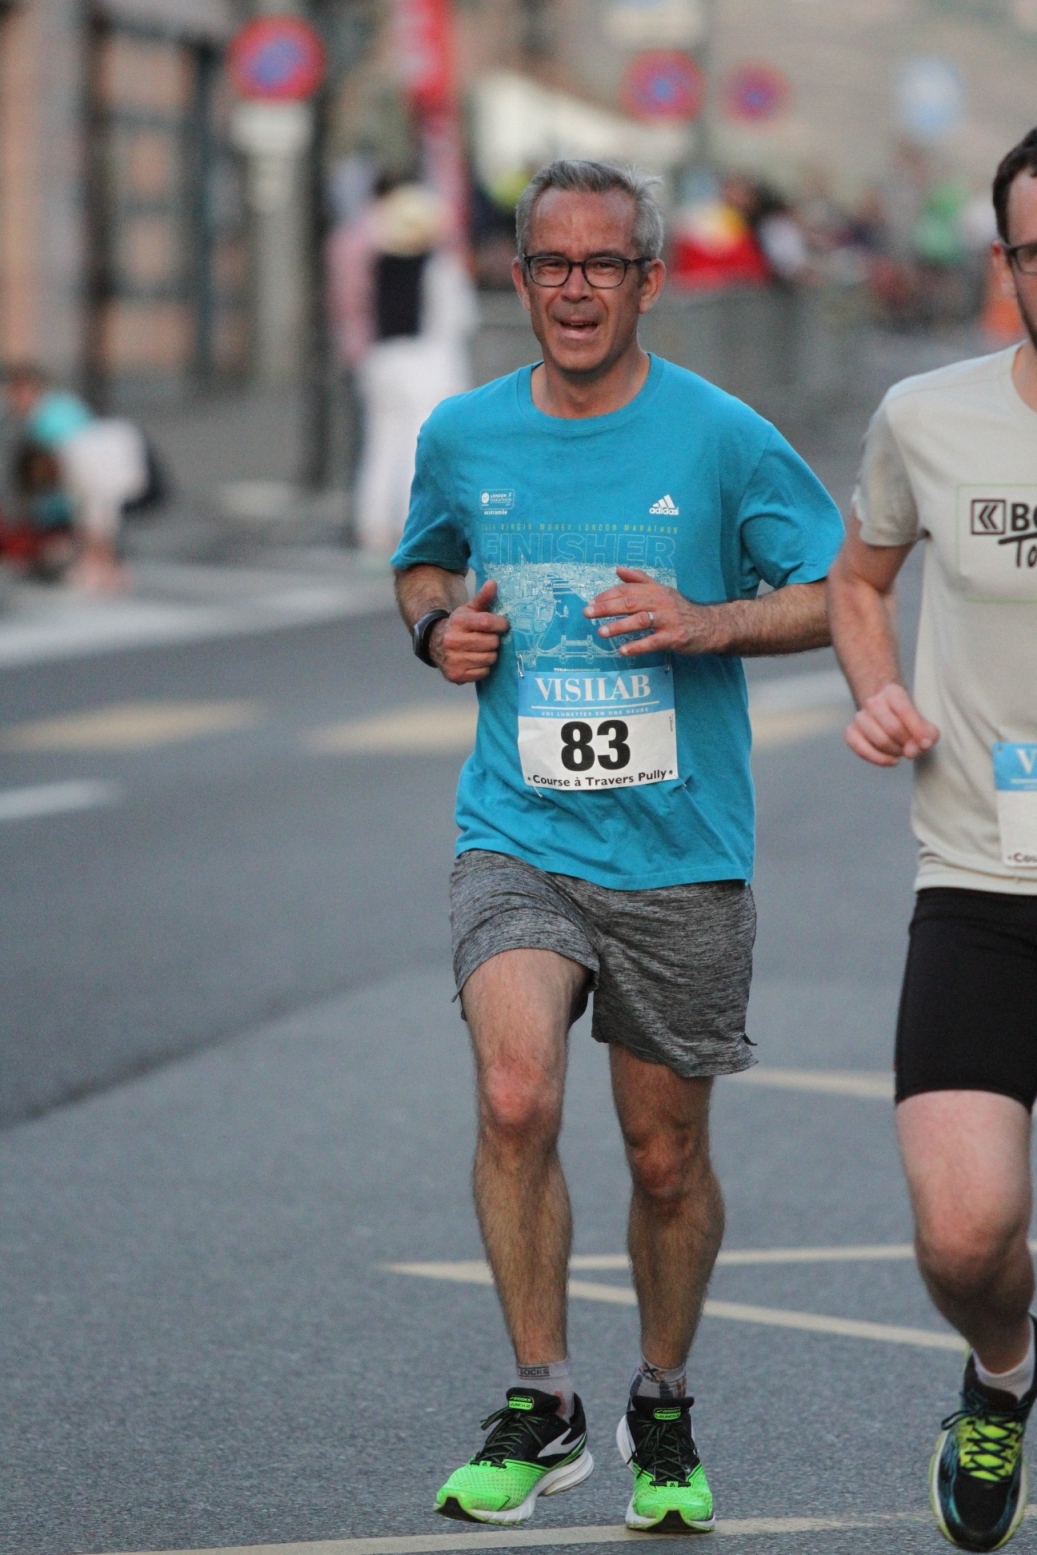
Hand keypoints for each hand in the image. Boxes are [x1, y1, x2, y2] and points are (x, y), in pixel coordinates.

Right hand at [430, 579, 508, 682]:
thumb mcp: (469, 610)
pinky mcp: (456, 675)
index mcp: (458, 622)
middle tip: (489, 638)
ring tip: (482, 649)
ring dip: (490, 654)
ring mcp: (454, 659)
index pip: (487, 622)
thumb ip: (483, 598)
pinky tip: (476, 660)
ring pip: (489, 658)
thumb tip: (493, 583)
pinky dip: (483, 668)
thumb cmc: (459, 625)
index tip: (503, 625)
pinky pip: (483, 672)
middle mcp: (453, 641)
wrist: (435, 644)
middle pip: (491, 643)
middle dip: (494, 640)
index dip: (500, 624)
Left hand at [584, 566, 718, 656]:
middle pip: (630, 603)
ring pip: (640, 620)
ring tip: (601, 632)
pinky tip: (623, 650)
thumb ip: (639, 580)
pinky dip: (637, 646)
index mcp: (655, 591)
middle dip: (606, 608)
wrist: (710, 625)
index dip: (607, 595)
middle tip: (588, 614)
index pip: (626, 590)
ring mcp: (668, 620)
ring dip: (619, 626)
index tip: (591, 602)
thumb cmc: (680, 609)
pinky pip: (653, 642)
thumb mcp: (661, 590)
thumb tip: (618, 569)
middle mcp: (660, 602)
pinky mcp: (674, 637)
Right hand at [844, 682, 938, 766]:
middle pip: (892, 727)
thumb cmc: (909, 721)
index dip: (916, 729)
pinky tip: (890, 760)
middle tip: (911, 746)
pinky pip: (861, 749)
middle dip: (906, 742)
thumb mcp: (926, 724)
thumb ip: (927, 736)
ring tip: (901, 750)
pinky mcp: (851, 732)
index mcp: (892, 691)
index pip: (903, 709)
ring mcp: (859, 716)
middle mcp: (873, 701)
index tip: (925, 743)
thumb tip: (912, 751)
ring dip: (894, 751)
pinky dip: (878, 759)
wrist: (890, 717)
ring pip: (879, 740)